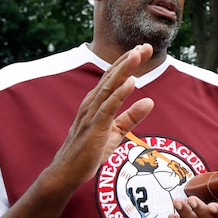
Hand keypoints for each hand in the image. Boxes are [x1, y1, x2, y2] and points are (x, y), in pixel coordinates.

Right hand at [45, 44, 154, 189]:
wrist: (68, 172)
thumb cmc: (89, 151)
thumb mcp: (116, 132)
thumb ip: (132, 117)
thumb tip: (150, 101)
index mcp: (96, 102)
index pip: (113, 77)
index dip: (127, 62)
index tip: (143, 49)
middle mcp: (92, 103)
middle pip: (112, 77)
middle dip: (129, 60)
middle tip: (145, 45)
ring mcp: (92, 114)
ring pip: (109, 87)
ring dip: (124, 70)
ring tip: (138, 54)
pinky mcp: (94, 128)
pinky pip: (108, 108)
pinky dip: (120, 94)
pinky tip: (131, 83)